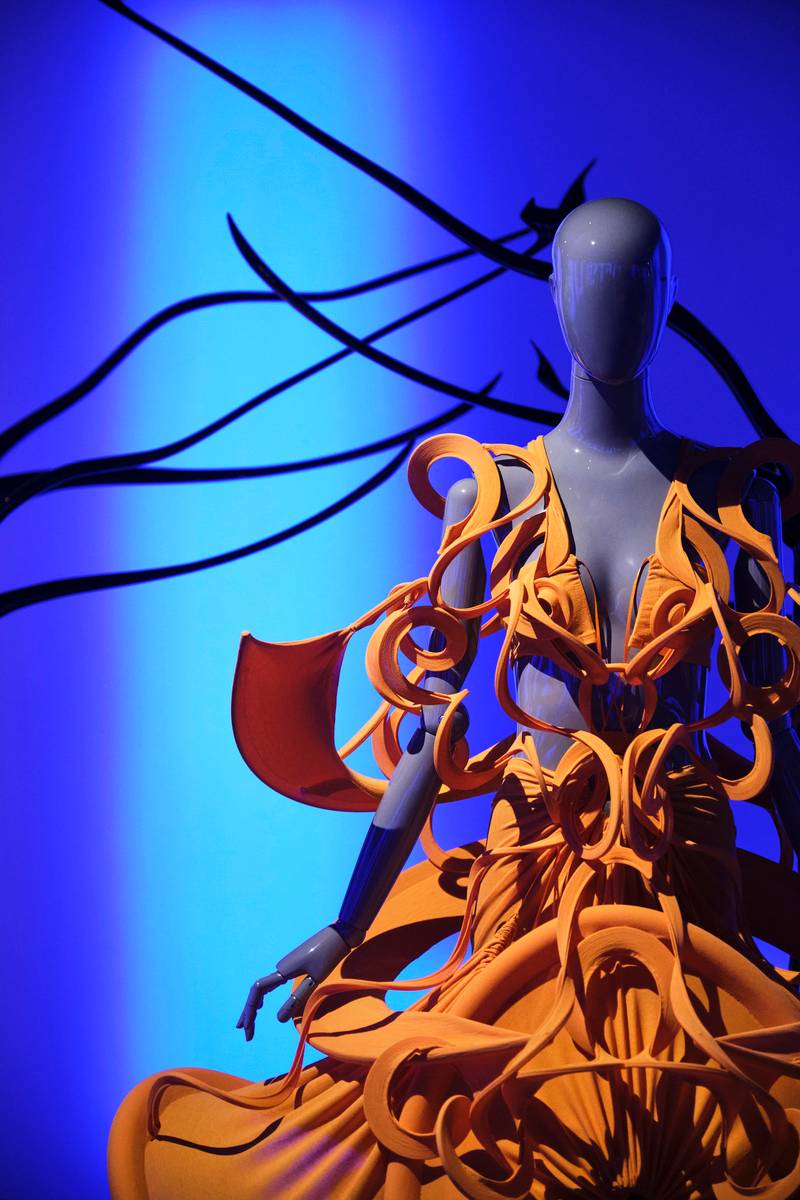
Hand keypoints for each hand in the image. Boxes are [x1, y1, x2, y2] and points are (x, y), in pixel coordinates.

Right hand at [236, 920, 357, 1039]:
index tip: (247, 1031)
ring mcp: (286, 965)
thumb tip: (278, 1020)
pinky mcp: (293, 964)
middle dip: (249, 1012)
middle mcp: (280, 967)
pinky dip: (263, 996)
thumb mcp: (315, 979)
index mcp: (283, 970)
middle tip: (244, 1033)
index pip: (257, 991)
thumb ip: (297, 999)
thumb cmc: (329, 955)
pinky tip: (262, 1004)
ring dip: (253, 1005)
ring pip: (263, 987)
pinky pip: (271, 983)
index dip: (249, 1011)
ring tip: (248, 1022)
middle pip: (257, 991)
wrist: (341, 933)